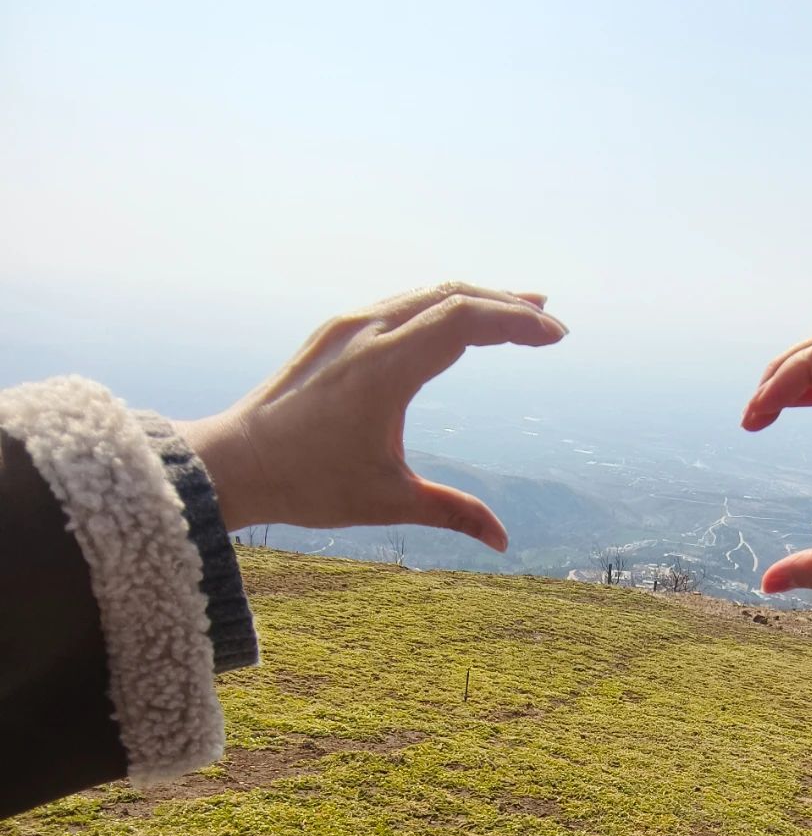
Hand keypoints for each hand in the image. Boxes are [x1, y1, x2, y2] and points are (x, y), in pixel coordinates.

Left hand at [181, 283, 566, 551]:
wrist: (231, 464)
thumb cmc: (306, 484)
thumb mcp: (387, 501)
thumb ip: (452, 513)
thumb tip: (503, 542)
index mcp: (385, 368)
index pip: (464, 319)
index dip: (516, 323)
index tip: (556, 336)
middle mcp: (366, 333)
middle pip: (451, 295)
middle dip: (506, 304)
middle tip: (548, 319)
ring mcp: (347, 327)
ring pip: (424, 293)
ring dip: (474, 299)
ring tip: (516, 310)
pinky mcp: (334, 333)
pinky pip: (399, 302)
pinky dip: (439, 305)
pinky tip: (455, 320)